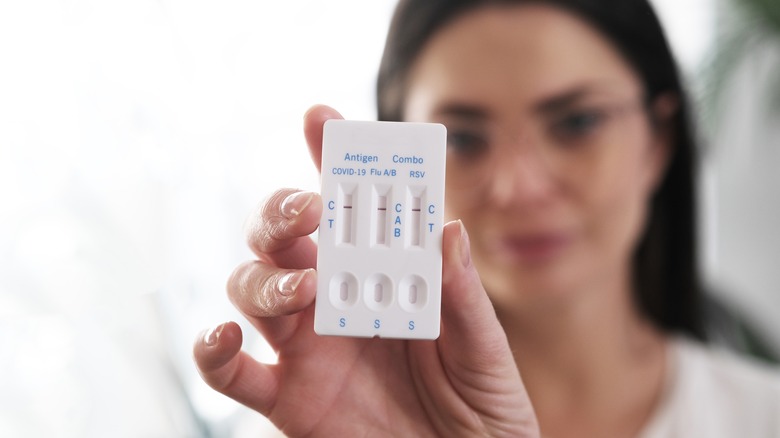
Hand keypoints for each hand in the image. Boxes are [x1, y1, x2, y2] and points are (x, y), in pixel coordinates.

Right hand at [193, 105, 539, 436]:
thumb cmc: (482, 405)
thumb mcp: (483, 346)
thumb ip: (461, 294)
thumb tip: (445, 228)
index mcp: (383, 275)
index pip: (350, 208)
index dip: (329, 160)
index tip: (320, 118)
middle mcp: (336, 300)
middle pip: (283, 235)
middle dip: (282, 210)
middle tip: (309, 210)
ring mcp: (306, 346)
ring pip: (251, 286)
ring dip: (265, 276)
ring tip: (306, 289)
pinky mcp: (286, 398)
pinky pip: (230, 372)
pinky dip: (212, 350)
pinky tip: (226, 337)